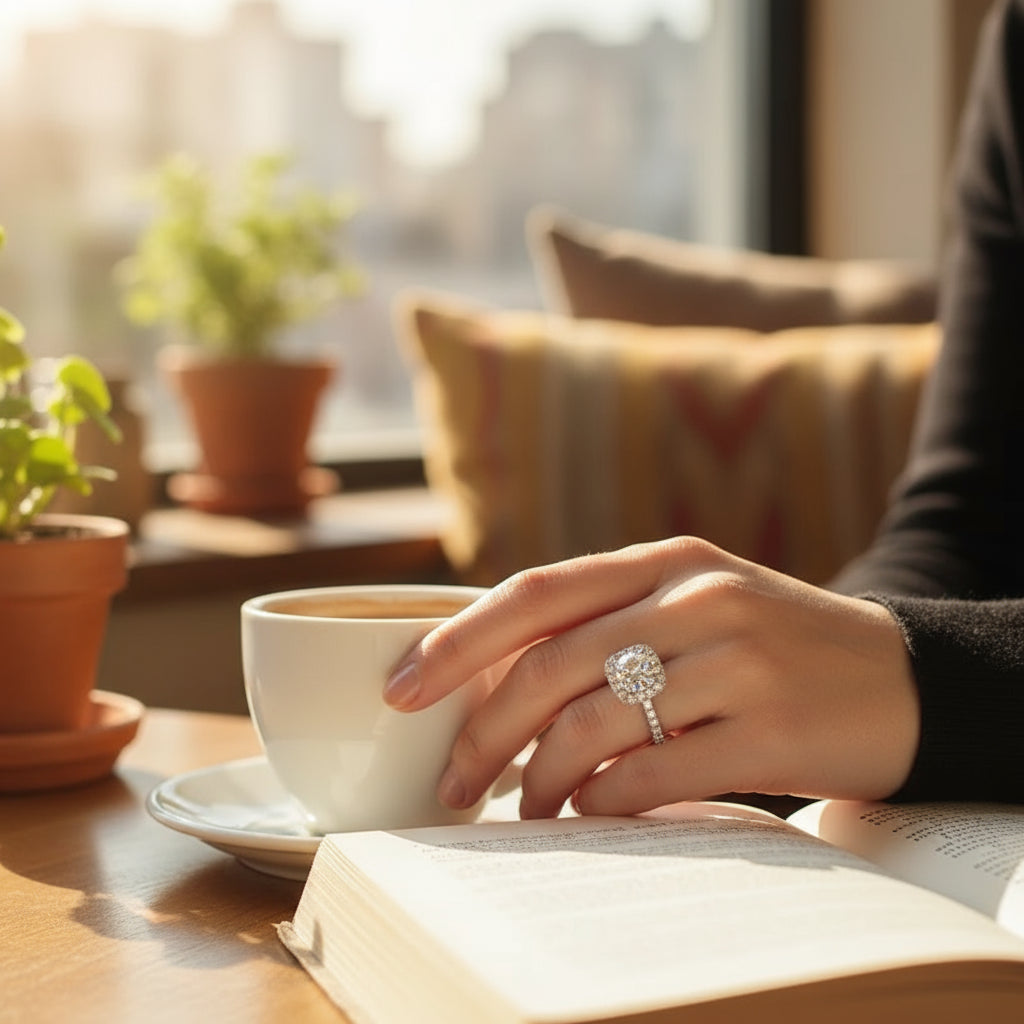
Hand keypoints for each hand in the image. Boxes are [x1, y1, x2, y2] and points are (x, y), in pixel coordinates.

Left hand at [384, 538, 919, 818]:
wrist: (898, 676)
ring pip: (592, 723)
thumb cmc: (769, 642)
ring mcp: (735, 659)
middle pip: (549, 664)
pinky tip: (589, 812)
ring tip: (526, 806)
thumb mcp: (693, 603)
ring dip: (540, 778)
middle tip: (452, 781)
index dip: (456, 641)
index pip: (535, 592)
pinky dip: (601, 802)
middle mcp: (694, 596)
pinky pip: (651, 773)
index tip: (399, 688)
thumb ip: (607, 624)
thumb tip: (491, 682)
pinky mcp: (768, 728)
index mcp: (663, 559)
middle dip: (482, 732)